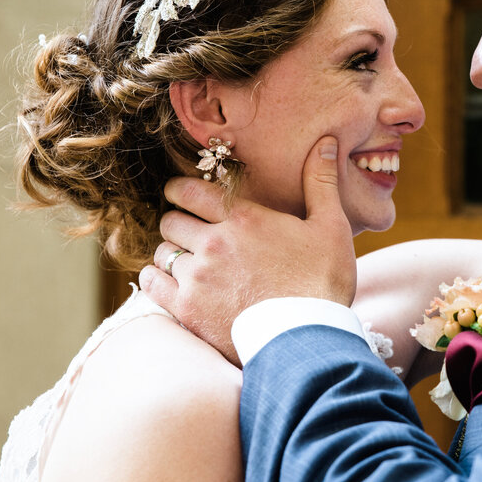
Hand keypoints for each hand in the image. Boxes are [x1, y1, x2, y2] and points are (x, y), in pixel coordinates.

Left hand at [140, 136, 355, 364]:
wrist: (308, 338)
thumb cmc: (324, 282)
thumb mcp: (331, 227)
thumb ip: (320, 182)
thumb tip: (325, 142)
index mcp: (244, 219)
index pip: (190, 191)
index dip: (179, 190)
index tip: (180, 195)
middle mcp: (213, 243)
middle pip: (171, 221)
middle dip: (178, 223)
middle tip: (190, 231)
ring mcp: (197, 278)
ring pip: (162, 252)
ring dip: (170, 253)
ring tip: (187, 261)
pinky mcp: (187, 309)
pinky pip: (151, 283)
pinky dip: (156, 279)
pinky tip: (170, 282)